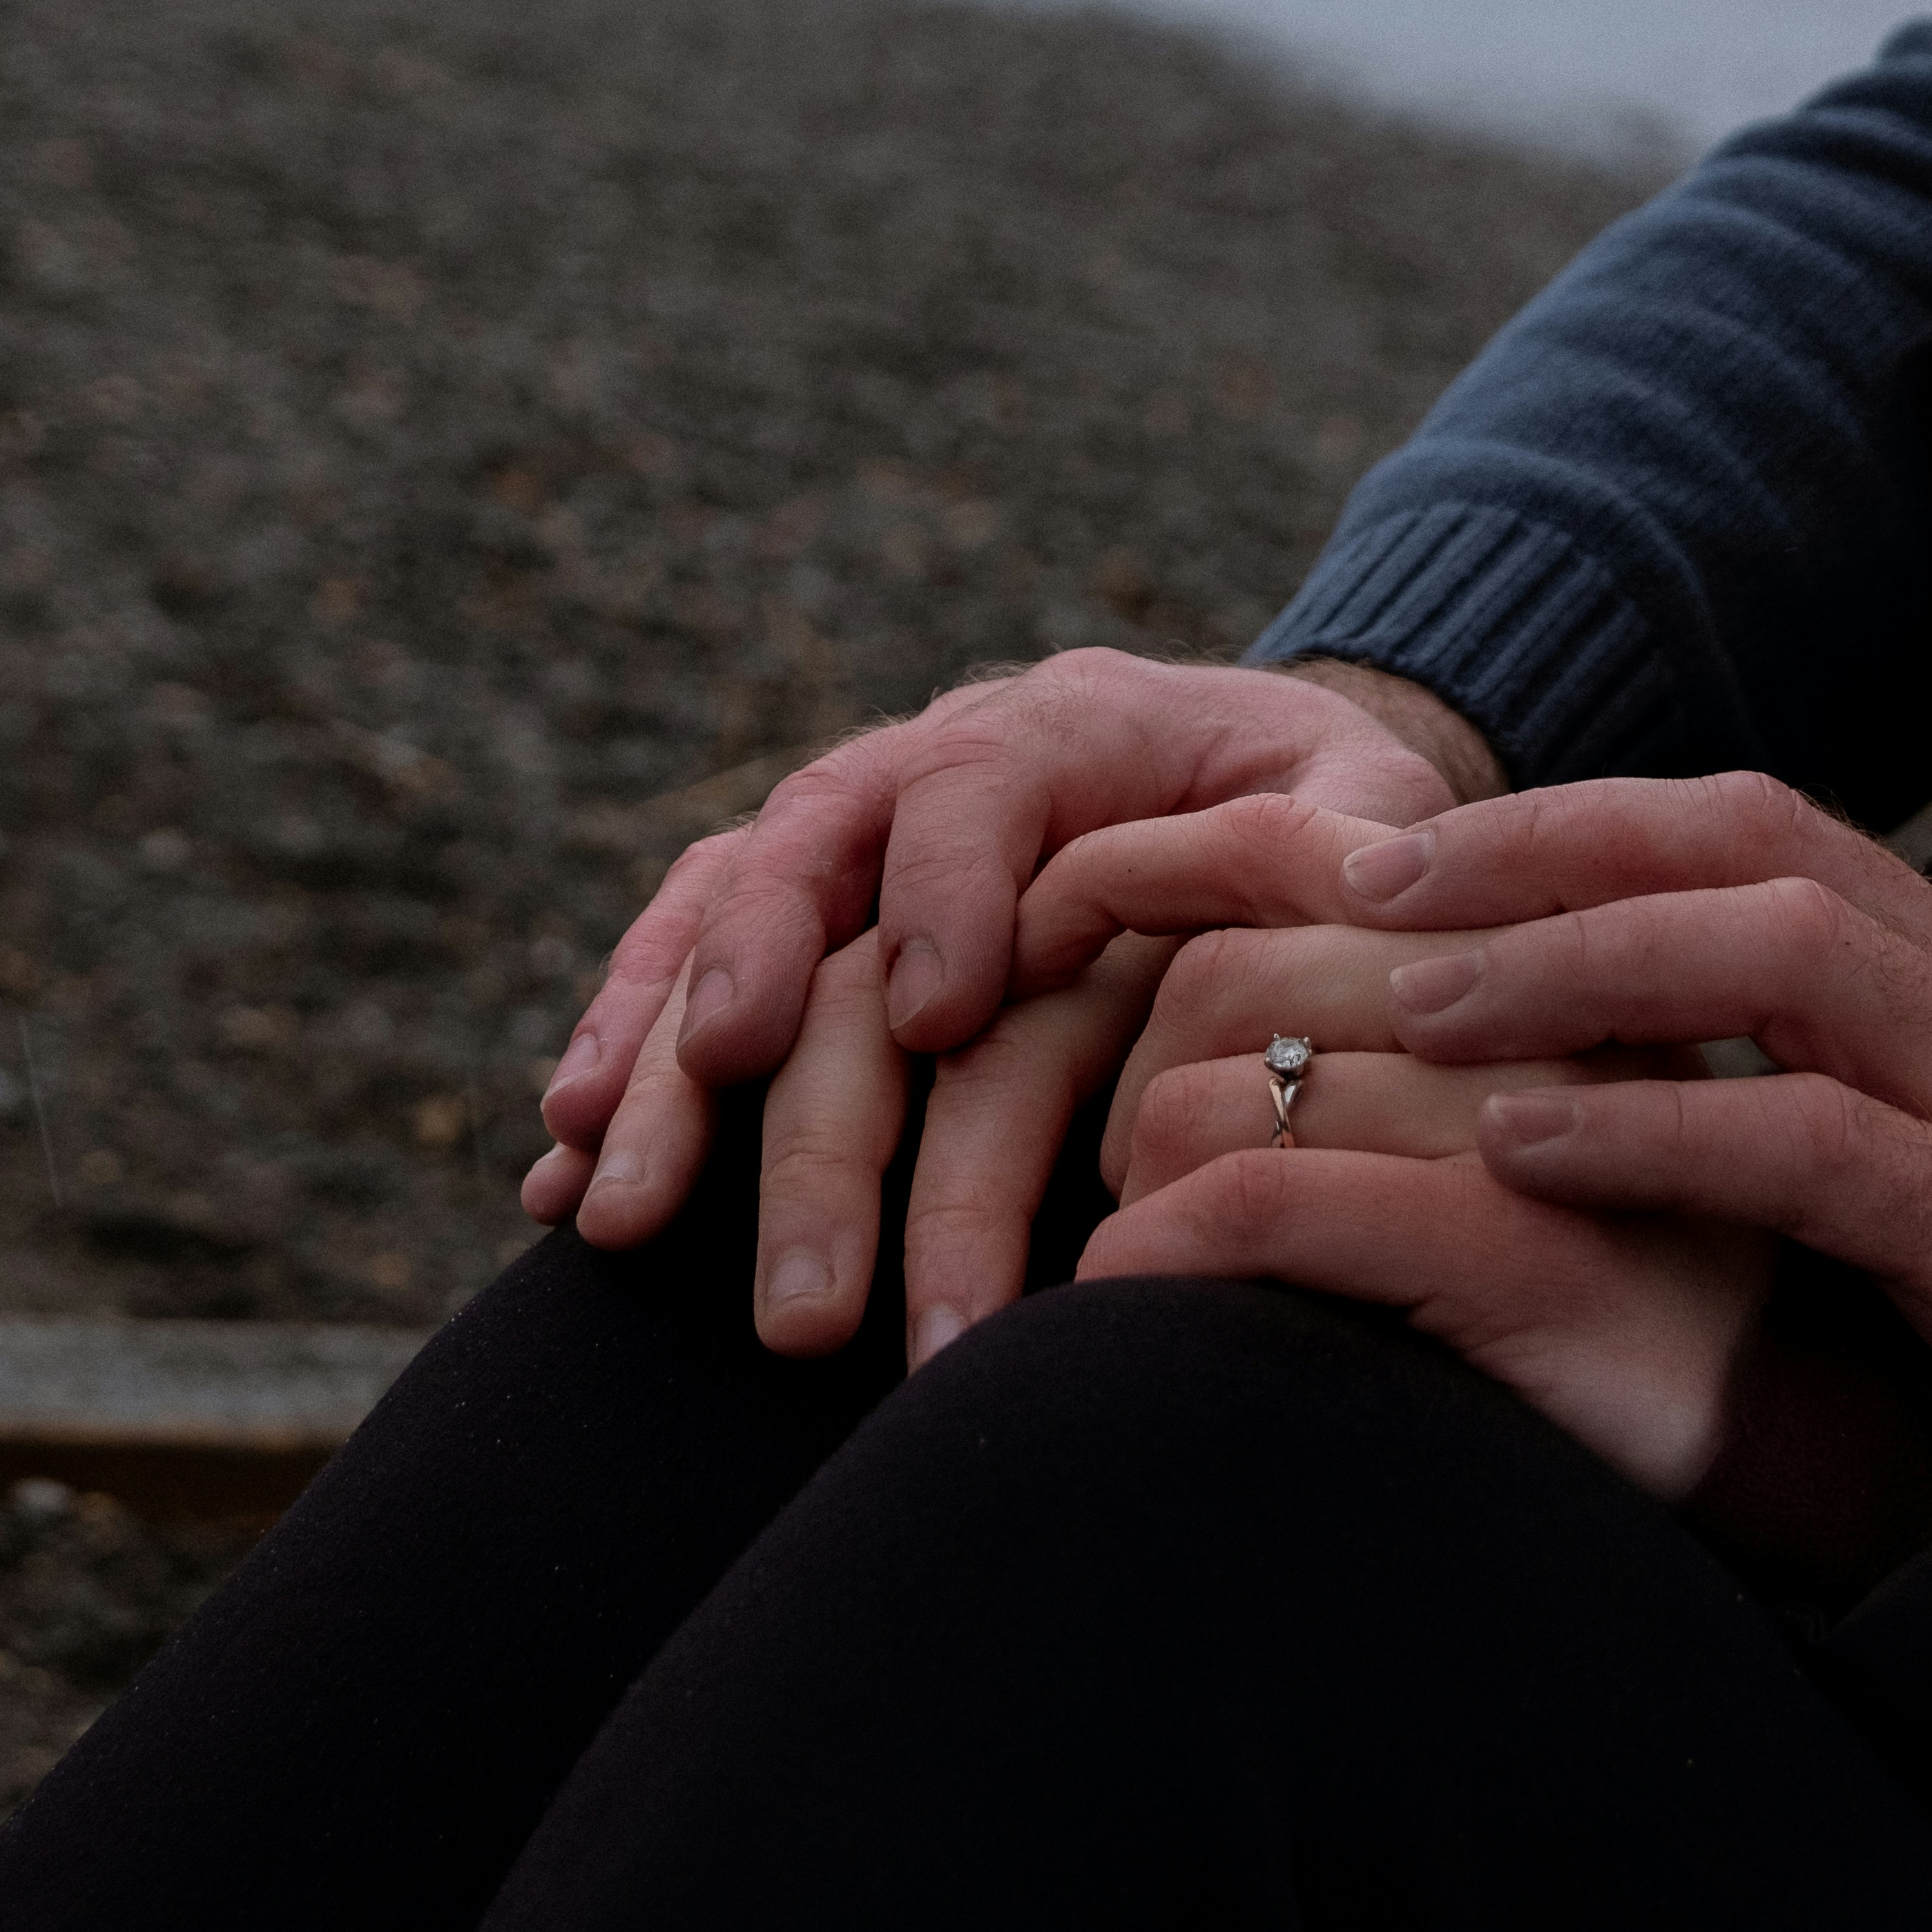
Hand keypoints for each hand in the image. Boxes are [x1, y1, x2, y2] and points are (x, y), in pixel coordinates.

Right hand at [523, 653, 1496, 1360]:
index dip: (946, 888)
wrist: (1247, 783)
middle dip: (765, 1024)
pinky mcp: (794, 922)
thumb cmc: (1321, 821)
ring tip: (607, 1207)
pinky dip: (618, 1071)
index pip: (975, 781)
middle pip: (813, 867)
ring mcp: (843, 839)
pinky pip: (677, 975)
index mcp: (1067, 724)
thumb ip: (1362, 847)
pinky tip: (561, 1181)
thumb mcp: (1371, 817)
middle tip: (745, 1153)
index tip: (941, 1016)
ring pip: (716, 921)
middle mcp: (923, 765)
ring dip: (653, 1065)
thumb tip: (1359, 894)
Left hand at [1021, 776, 1931, 1746]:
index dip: (1585, 824)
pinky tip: (1523, 1149)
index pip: (1768, 838)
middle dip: (1544, 843)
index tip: (1427, 851)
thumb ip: (1889, 1124)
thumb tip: (1707, 1113)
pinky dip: (1658, 1133)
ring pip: (1778, 953)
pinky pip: (1818, 1150)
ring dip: (1573, 958)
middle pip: (1753, 844)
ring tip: (1406, 993)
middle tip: (1361, 874)